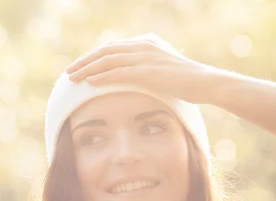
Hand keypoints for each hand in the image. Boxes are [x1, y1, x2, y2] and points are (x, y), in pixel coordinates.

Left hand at [65, 34, 221, 103]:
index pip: (113, 48)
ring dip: (88, 69)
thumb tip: (138, 80)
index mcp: (146, 43)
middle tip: (69, 72)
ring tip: (73, 78)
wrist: (206, 83)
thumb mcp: (165, 71)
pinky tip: (90, 82)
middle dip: (85, 61)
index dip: (94, 58)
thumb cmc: (188, 82)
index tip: (81, 67)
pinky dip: (102, 76)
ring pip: (108, 60)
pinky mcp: (149, 71)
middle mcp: (143, 46)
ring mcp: (146, 57)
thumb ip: (149, 70)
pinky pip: (119, 72)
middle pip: (106, 51)